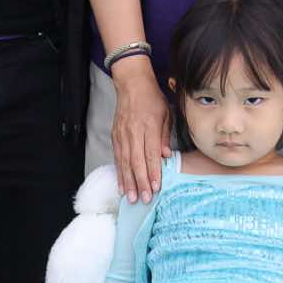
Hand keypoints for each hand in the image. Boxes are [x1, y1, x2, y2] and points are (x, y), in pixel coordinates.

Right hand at [110, 59, 170, 204]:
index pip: (151, 153)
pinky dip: (119, 173)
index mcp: (148, 125)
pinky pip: (117, 158)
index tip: (156, 186)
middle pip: (137, 161)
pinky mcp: (115, 136)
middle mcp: (133, 131)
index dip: (153, 171)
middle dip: (141, 182)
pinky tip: (122, 185)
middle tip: (145, 199)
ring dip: (128, 182)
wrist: (131, 84)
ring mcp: (122, 134)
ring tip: (132, 197)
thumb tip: (166, 156)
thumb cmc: (152, 98)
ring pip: (125, 162)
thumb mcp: (166, 113)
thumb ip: (165, 135)